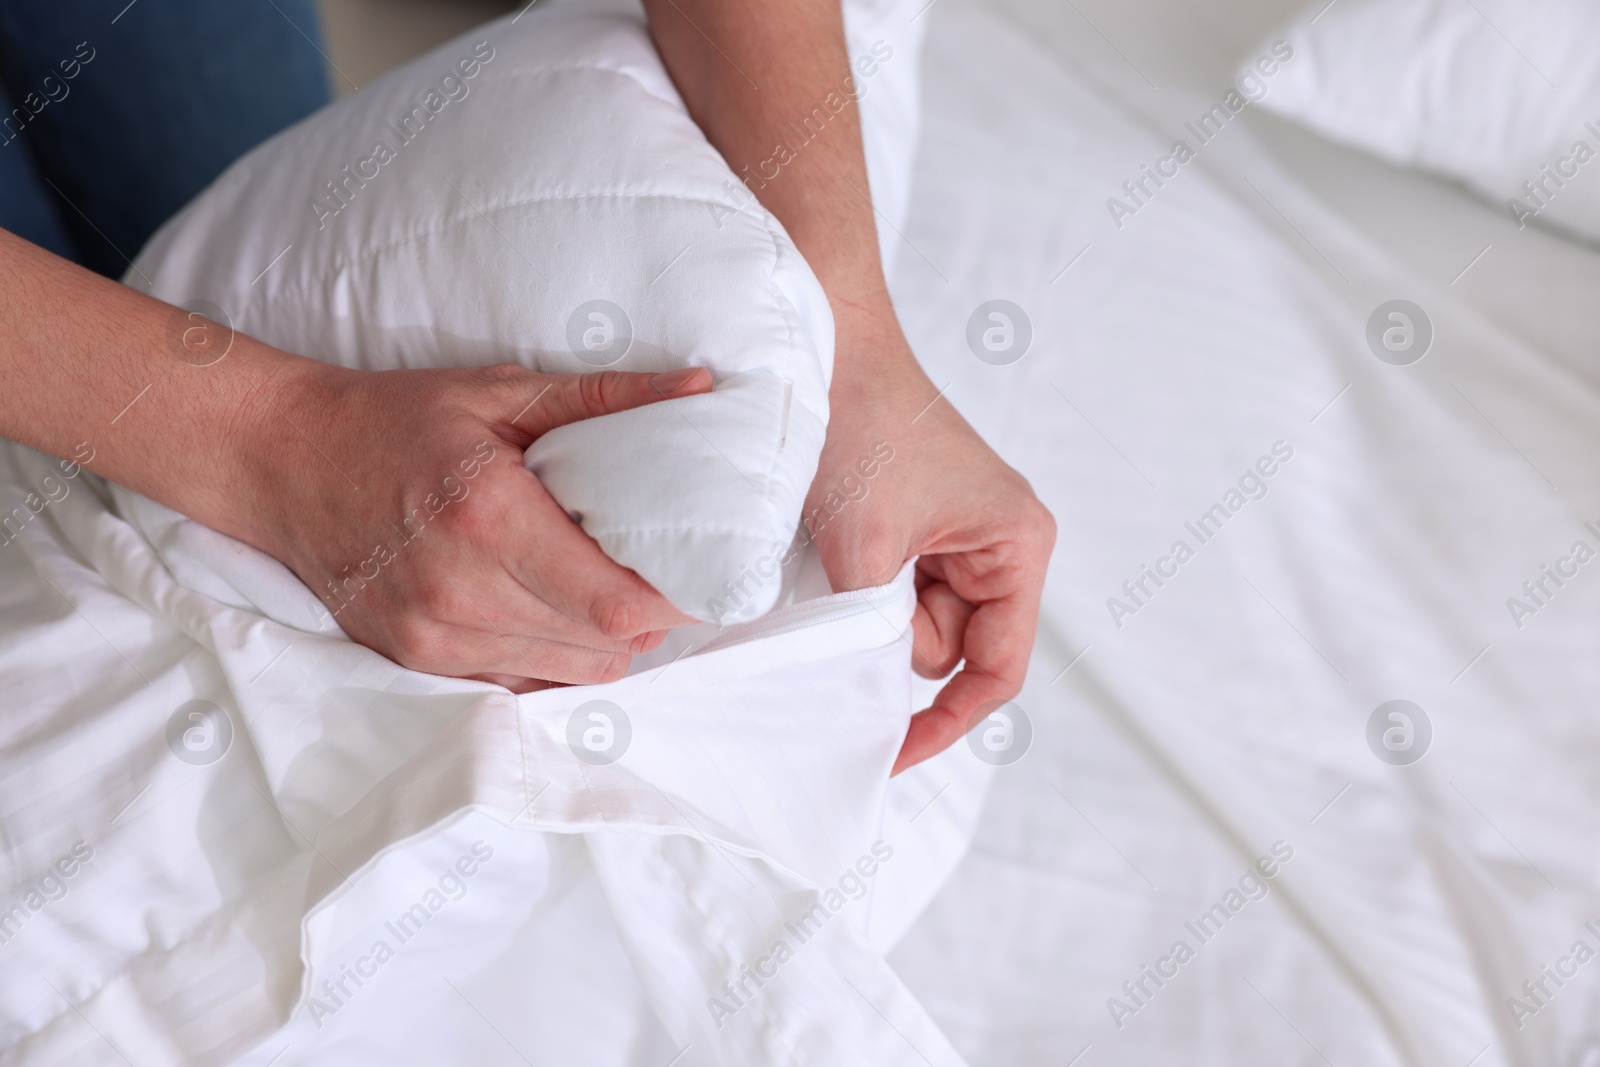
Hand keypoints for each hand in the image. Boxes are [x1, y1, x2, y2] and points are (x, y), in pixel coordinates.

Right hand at [243, 359, 711, 687]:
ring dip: (608, 641)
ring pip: (569, 671)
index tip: (698, 570)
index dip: (672, 600)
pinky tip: (558, 610)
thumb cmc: (398, 420)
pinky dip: (556, 654)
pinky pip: (521, 680)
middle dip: (652, 619)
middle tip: (667, 575)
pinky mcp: (417, 659)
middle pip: (603, 645)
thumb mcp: (502, 393)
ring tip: (614, 589)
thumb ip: (606, 398)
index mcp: (490, 518)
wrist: (284, 460)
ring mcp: (434, 636)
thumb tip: (702, 387)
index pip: (614, 602)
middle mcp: (460, 591)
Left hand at [804, 309, 1055, 773]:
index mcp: (1017, 545)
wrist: (822, 343)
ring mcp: (956, 535)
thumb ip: (871, 632)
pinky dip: (856, 589)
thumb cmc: (857, 423)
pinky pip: (890, 591)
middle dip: (890, 644)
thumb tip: (864, 704)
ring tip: (832, 549)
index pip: (995, 670)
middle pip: (949, 649)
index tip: (887, 757)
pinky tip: (830, 546)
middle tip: (841, 599)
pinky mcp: (915, 526)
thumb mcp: (864, 543)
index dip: (942, 722)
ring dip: (865, 610)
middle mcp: (1001, 544)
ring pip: (911, 625)